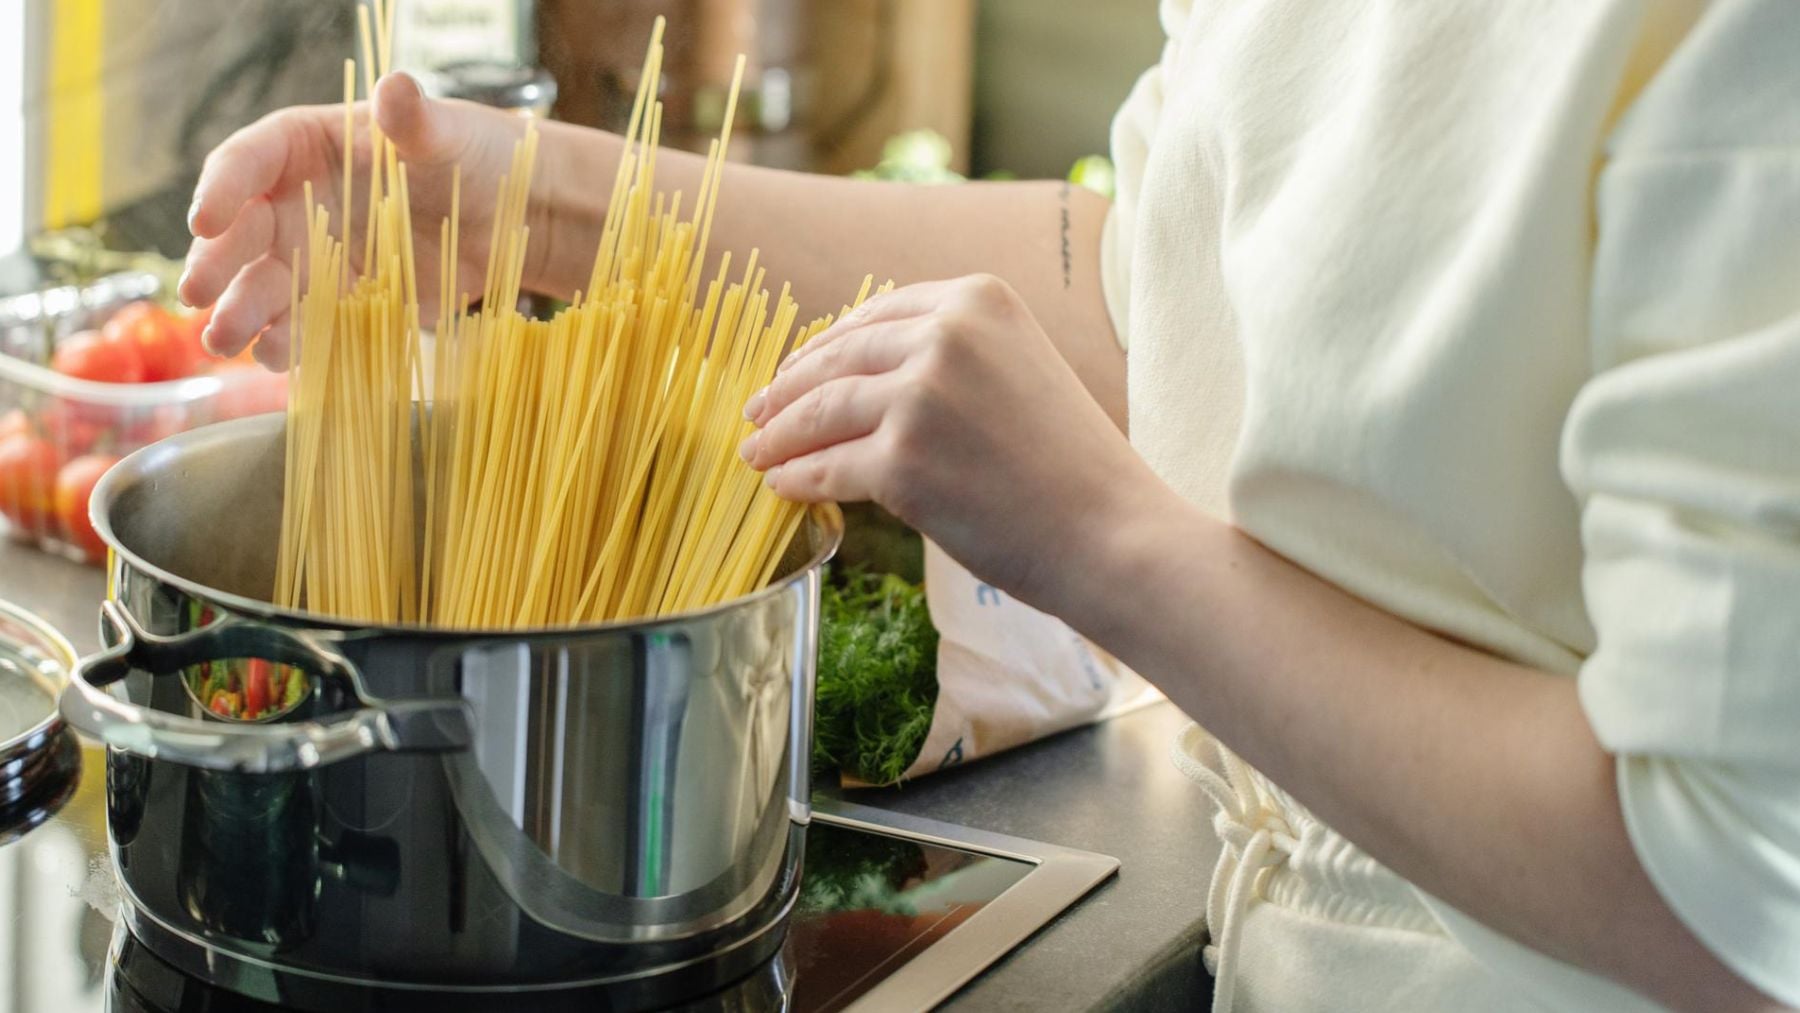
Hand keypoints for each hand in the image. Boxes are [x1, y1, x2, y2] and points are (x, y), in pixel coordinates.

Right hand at [180, 73, 528, 368]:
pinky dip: (293, 343)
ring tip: (225, 342)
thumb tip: (396, 87)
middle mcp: (293, 204)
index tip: (205, 221)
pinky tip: (281, 359)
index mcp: (301, 147)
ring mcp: (314, 258)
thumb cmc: (467, 154)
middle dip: (215, 265)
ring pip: (263, 287)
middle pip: (240, 234)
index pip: (246, 162)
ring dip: (241, 315)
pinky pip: (307, 324)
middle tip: (197, 295)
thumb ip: (413, 118)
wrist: (505, 214)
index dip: (221, 190)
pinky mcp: (343, 302)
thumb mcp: (443, 132)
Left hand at [740, 273, 1170, 610]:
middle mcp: (945, 334)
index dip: (827, 344)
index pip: (876, 314)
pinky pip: (826, 468)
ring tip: (756, 451)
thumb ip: (954, 356)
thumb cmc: (1072, 467)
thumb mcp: (1019, 370)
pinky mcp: (901, 460)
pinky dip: (796, 479)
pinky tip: (781, 487)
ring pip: (821, 410)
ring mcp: (919, 396)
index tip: (798, 368)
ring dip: (780, 434)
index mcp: (978, 298)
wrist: (1111, 533)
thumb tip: (865, 376)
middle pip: (839, 356)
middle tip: (759, 411)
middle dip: (789, 387)